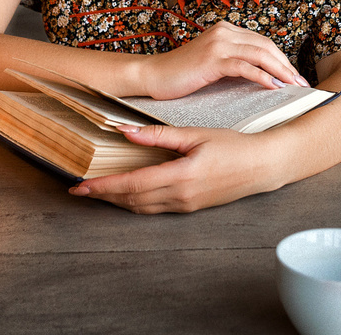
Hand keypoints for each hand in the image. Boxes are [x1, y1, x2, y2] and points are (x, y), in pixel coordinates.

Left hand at [69, 125, 280, 212]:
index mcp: (180, 176)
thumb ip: (158, 135)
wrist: (261, 166)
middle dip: (103, 195)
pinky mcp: (190, 208)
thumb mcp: (194, 135)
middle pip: (131, 199)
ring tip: (96, 192)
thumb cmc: (232, 146)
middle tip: (78, 190)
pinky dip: (134, 202)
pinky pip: (154, 208)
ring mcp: (185, 205)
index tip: (80, 185)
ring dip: (117, 201)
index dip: (103, 185)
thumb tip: (126, 132)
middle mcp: (180, 196)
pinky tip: (125, 194)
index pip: (131, 184)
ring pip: (141, 207)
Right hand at [139, 21, 306, 98]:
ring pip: (260, 54)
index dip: (282, 59)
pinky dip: (262, 77)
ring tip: (293, 86)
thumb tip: (263, 77)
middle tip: (301, 84)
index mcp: (225, 30)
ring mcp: (218, 44)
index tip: (294, 77)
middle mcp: (224, 32)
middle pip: (266, 46)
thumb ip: (234, 63)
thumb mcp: (212, 64)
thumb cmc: (181, 75)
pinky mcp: (212, 59)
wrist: (153, 76)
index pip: (263, 42)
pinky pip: (245, 66)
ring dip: (281, 71)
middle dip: (287, 66)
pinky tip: (273, 87)